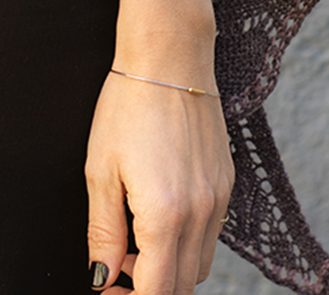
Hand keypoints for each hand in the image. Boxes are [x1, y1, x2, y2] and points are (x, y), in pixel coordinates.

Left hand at [85, 0, 234, 293]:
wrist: (170, 56)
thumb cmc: (128, 105)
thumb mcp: (101, 170)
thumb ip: (103, 232)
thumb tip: (101, 276)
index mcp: (166, 215)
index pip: (157, 293)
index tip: (107, 287)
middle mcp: (202, 213)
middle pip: (183, 286)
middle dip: (150, 286)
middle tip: (117, 263)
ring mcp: (220, 198)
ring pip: (200, 263)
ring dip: (170, 266)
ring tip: (135, 235)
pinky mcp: (227, 182)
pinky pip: (211, 233)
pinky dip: (186, 240)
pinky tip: (159, 212)